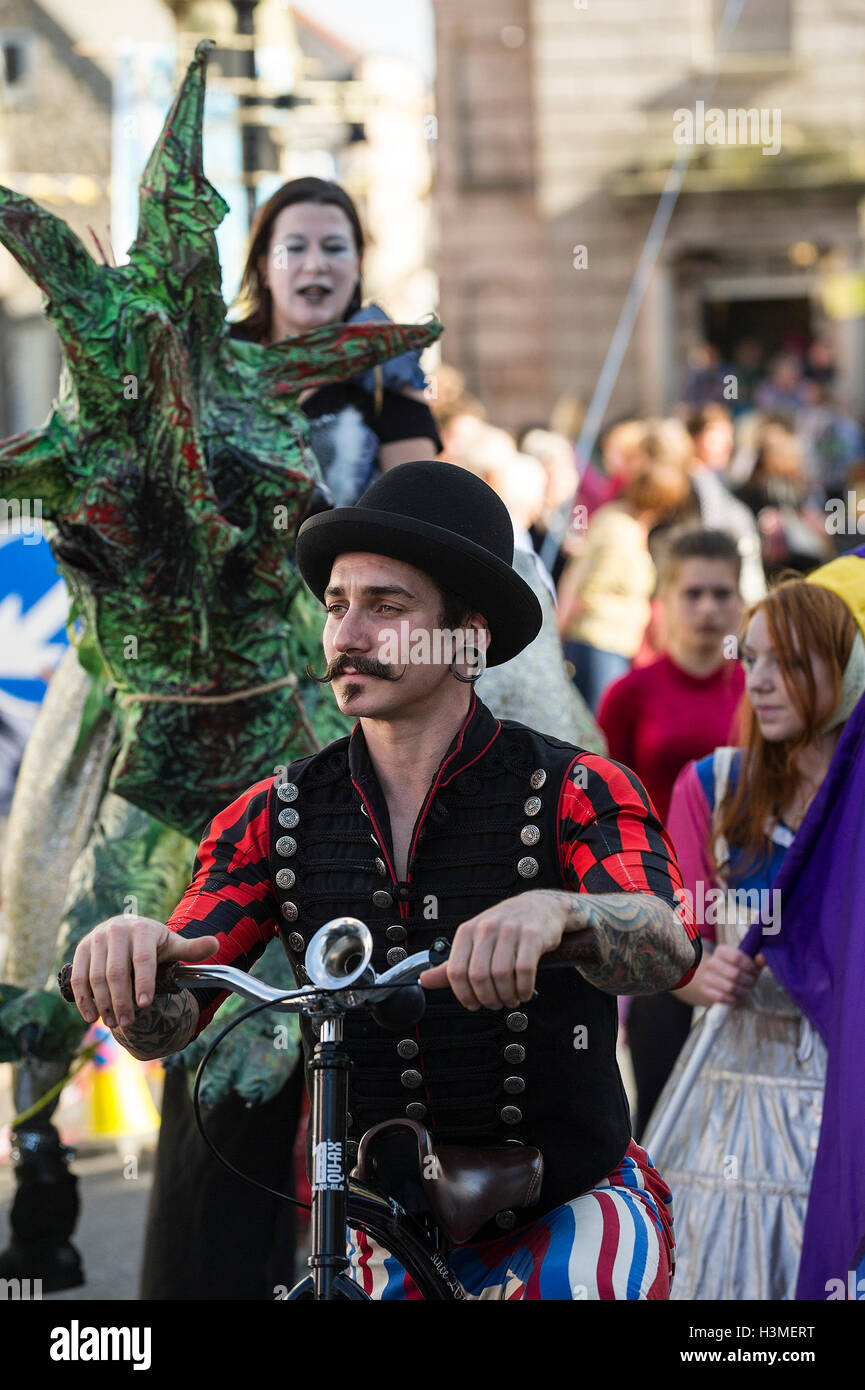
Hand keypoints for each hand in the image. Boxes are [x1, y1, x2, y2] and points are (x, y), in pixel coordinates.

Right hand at [70, 916, 218, 1029]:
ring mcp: (96, 939)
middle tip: (128, 1022)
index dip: (143, 983)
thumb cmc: (153, 943)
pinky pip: (78, 977)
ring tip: (113, 1023)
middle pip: (116, 972)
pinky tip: (91, 1016)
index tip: (145, 1005)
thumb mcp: (172, 945)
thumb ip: (191, 949)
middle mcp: (116, 931)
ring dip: (103, 1003)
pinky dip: (83, 999)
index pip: (142, 959)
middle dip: (122, 1000)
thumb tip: (215, 943)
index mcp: (142, 930)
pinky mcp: (81, 950)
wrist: (127, 929)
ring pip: (96, 976)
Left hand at [419, 891, 564, 1010]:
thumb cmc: (504, 928)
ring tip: (510, 999)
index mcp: (467, 931)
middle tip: (495, 1004)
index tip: (472, 1004)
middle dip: (487, 998)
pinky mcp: (532, 935)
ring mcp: (510, 930)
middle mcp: (486, 928)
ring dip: (507, 996)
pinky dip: (524, 988)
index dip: (462, 995)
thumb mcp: (473, 942)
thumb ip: (450, 964)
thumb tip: (424, 980)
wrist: (538, 907)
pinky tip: (524, 992)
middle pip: (478, 975)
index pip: (455, 970)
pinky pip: (525, 970)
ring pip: (501, 975)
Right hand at [690, 944, 763, 1006]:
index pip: (736, 957)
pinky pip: (721, 997)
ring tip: (745, 989)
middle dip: (748, 980)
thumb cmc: (736, 967)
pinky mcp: (704, 989)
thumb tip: (762, 958)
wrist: (716, 976)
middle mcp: (712, 962)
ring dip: (742, 991)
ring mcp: (706, 976)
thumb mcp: (747, 960)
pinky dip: (733, 999)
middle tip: (751, 981)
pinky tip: (737, 996)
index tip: (754, 970)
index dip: (749, 966)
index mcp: (721, 951)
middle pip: (735, 974)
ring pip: (729, 987)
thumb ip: (757, 959)